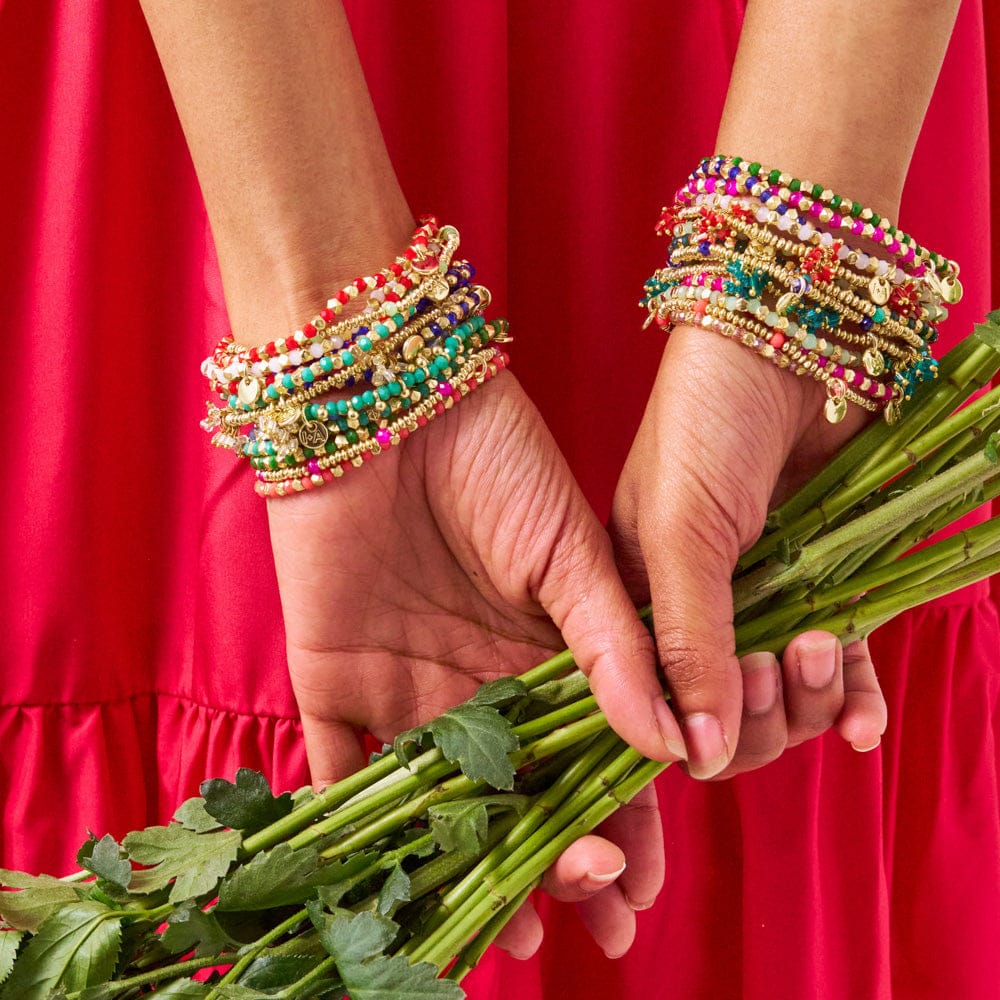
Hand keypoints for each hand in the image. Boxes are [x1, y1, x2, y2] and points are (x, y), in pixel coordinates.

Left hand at [267, 373, 676, 956]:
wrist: (389, 399)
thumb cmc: (496, 458)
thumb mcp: (571, 550)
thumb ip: (614, 645)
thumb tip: (676, 743)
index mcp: (544, 652)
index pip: (590, 755)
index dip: (621, 820)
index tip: (643, 883)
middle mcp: (478, 681)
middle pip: (522, 791)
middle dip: (557, 858)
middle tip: (591, 918)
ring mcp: (405, 685)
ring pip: (441, 799)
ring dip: (472, 863)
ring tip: (512, 932)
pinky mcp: (332, 677)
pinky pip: (336, 766)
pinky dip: (351, 823)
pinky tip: (391, 880)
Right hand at [611, 326, 887, 779]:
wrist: (789, 340)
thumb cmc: (707, 422)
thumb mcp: (680, 533)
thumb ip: (687, 640)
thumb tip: (697, 751)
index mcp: (636, 597)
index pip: (648, 701)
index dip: (679, 734)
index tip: (708, 739)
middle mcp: (695, 609)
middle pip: (721, 716)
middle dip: (749, 719)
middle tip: (767, 667)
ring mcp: (764, 600)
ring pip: (783, 702)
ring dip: (803, 704)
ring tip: (814, 649)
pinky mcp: (825, 585)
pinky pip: (840, 670)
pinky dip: (852, 702)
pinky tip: (860, 724)